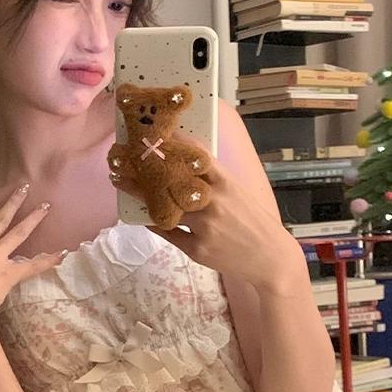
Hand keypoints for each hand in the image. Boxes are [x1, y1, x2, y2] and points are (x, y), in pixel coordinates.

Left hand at [109, 137, 303, 293]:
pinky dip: (154, 222)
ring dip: (140, 193)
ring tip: (121, 181)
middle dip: (144, 168)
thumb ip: (213, 178)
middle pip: (171, 180)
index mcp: (227, 183)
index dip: (171, 144)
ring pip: (165, 207)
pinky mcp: (197, 249)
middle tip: (120, 157)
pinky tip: (141, 215)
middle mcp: (214, 203)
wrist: (270, 258)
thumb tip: (183, 159)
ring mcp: (204, 227)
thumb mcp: (238, 192)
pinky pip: (169, 232)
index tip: (151, 133)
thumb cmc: (253, 221)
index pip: (195, 157)